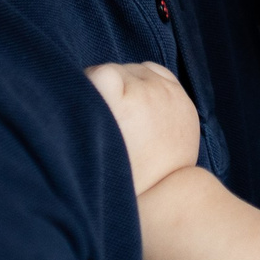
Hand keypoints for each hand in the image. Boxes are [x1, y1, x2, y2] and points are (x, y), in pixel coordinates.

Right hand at [82, 62, 199, 194]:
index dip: (90, 84)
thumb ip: (86, 112)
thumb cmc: (120, 172)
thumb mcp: (92, 144)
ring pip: (137, 70)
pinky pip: (158, 73)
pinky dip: (149, 81)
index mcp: (120, 105)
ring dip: (129, 83)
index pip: (98, 71)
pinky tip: (144, 103)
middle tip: (110, 114)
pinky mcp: (182, 98)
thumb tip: (77, 86)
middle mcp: (145, 93)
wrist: (162, 192)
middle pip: (117, 68)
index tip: (89, 102)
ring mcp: (167, 94)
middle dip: (110, 86)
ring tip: (127, 110)